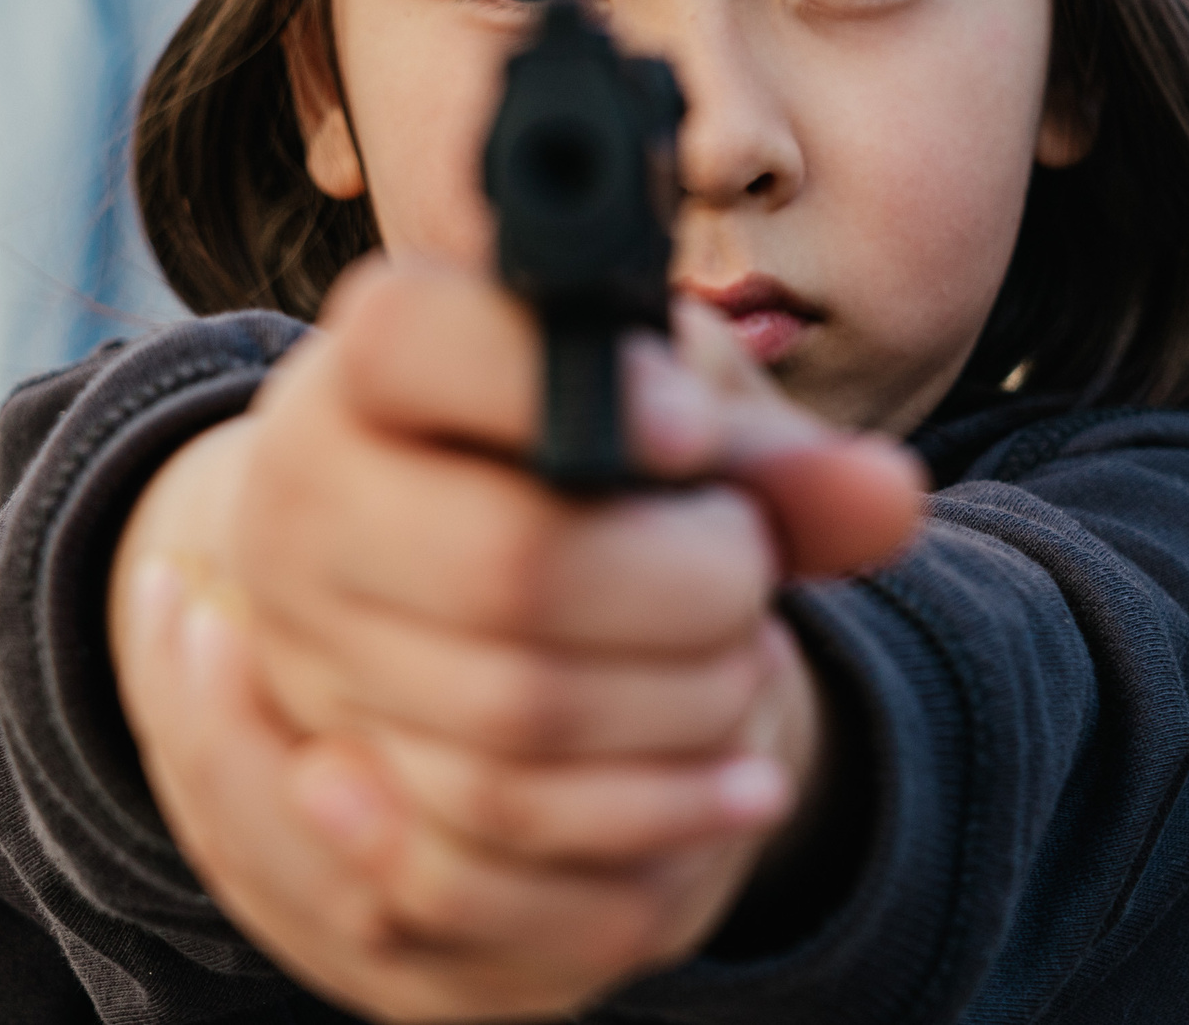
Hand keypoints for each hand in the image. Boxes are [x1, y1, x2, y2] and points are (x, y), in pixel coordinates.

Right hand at [110, 259, 923, 1020]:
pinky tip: (740, 782)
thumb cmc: (583, 473)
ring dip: (686, 708)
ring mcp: (305, 651)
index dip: (575, 389)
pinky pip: (500, 847)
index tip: (690, 434)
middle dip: (687, 587)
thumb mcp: (675, 425)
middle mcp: (304, 498)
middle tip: (749, 573)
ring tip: (750, 667)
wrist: (450, 568)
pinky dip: (656, 821)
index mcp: (374, 365)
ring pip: (516, 719)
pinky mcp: (333, 789)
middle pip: (508, 564)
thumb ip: (775, 459)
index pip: (426, 341)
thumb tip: (885, 502)